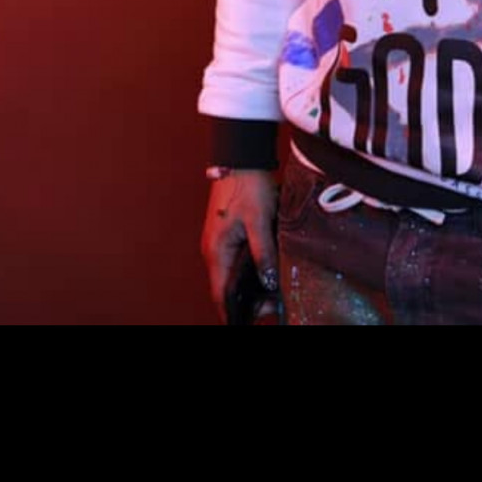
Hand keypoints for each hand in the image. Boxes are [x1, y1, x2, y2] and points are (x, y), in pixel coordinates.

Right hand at [200, 171, 279, 324]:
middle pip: (225, 287)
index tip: (246, 324)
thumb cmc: (247, 186)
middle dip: (243, 303)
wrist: (240, 156)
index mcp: (216, 251)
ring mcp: (218, 242)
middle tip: (268, 310)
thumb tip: (268, 282)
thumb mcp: (260, 220)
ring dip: (245, 288)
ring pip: (230, 274)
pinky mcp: (226, 234)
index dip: (232, 313)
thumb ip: (264, 252)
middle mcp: (213, 250)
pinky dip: (246, 272)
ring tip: (268, 298)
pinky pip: (234, 261)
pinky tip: (263, 274)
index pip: (220, 294)